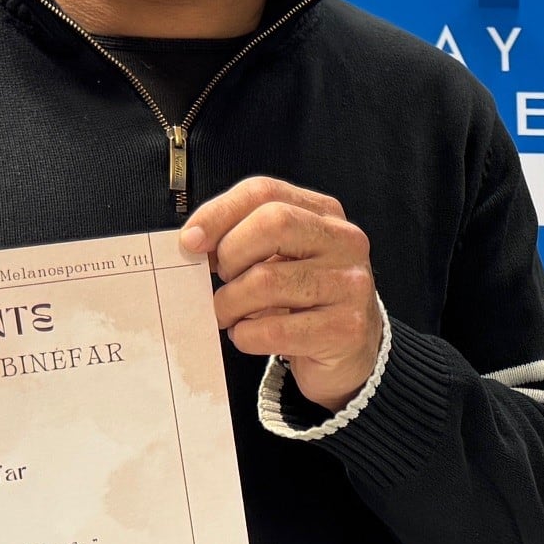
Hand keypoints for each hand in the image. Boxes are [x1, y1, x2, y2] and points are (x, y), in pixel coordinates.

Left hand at [183, 177, 382, 410]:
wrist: (353, 350)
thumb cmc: (305, 299)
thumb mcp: (283, 257)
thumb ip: (246, 240)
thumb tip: (193, 242)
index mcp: (325, 214)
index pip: (264, 192)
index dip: (218, 213)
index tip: (190, 242)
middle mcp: (345, 242)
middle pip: (272, 224)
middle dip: (231, 254)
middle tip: (222, 280)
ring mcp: (350, 285)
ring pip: (266, 282)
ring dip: (230, 304)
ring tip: (228, 314)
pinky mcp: (344, 329)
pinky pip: (274, 330)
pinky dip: (246, 336)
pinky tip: (249, 335)